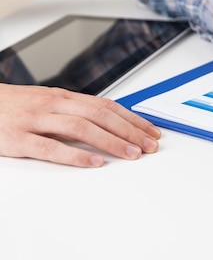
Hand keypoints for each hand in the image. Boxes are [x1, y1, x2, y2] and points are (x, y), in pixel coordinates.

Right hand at [0, 84, 160, 166]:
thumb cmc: (12, 107)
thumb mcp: (47, 105)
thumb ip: (75, 113)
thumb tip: (110, 126)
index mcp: (63, 97)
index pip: (106, 106)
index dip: (132, 119)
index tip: (152, 132)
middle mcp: (53, 104)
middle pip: (100, 115)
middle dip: (130, 131)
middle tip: (150, 146)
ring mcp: (35, 120)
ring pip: (81, 127)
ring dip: (111, 141)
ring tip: (132, 154)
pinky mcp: (18, 138)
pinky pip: (51, 146)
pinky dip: (75, 154)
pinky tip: (94, 162)